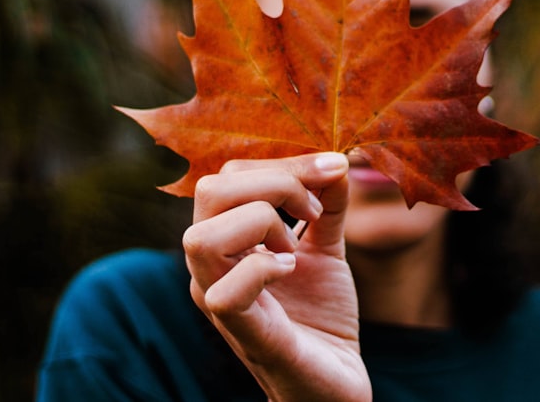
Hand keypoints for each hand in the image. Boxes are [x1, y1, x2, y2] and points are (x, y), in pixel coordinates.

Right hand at [183, 152, 370, 401]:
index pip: (229, 175)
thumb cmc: (322, 317)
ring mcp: (221, 302)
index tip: (332, 172)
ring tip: (294, 244)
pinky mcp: (244, 334)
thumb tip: (336, 160)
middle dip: (276, 182)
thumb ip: (329, 206)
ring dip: (262, 225)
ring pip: (202, 237)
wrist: (336, 383)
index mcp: (226, 241)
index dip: (284, 163)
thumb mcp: (327, 249)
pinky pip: (225, 293)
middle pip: (210, 191)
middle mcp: (211, 268)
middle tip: (313, 210)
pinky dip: (262, 268)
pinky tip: (291, 269)